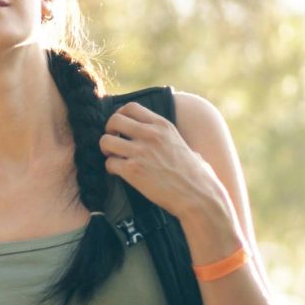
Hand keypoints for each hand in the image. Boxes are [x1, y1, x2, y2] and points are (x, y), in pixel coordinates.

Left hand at [98, 100, 218, 216]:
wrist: (199, 197)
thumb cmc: (198, 176)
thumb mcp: (187, 147)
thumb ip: (172, 141)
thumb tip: (173, 145)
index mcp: (163, 126)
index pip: (131, 107)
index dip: (120, 115)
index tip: (120, 126)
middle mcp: (150, 135)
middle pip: (114, 120)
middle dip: (109, 130)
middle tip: (113, 142)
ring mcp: (140, 152)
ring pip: (105, 141)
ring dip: (106, 150)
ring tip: (113, 157)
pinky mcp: (133, 170)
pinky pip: (109, 163)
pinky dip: (110, 169)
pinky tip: (118, 173)